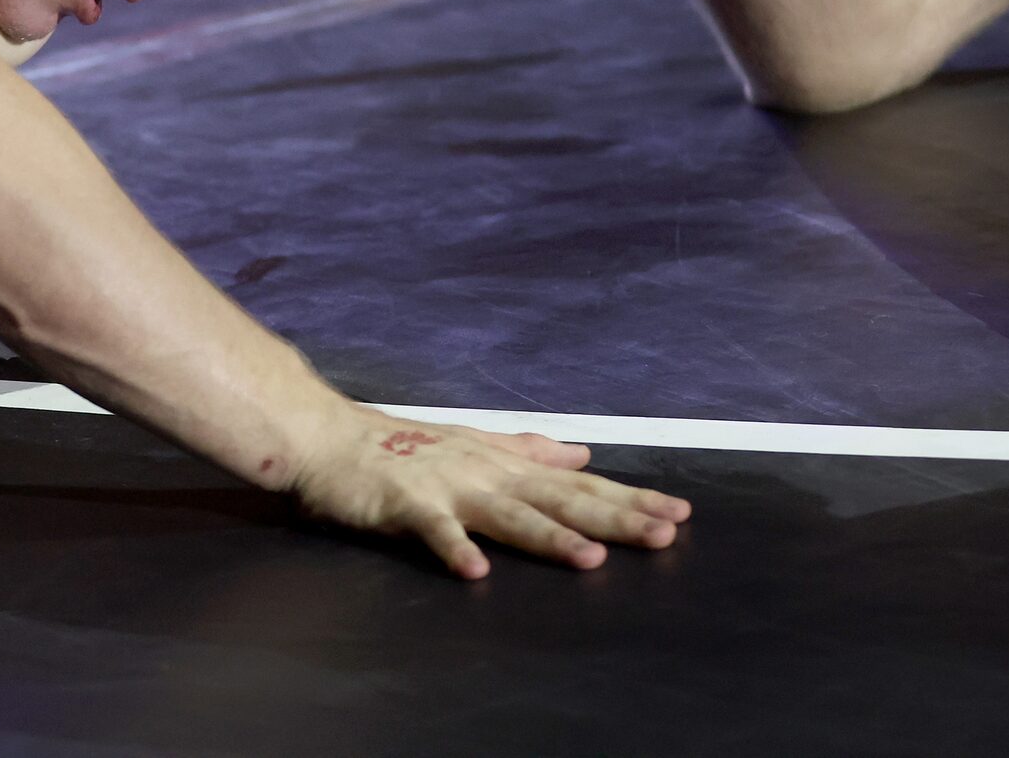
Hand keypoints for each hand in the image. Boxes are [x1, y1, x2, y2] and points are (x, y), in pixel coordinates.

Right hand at [286, 405, 690, 579]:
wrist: (329, 437)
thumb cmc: (399, 446)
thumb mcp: (473, 442)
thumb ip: (529, 450)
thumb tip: (583, 454)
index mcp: (503, 463)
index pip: (578, 484)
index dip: (629, 498)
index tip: (679, 512)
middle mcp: (486, 473)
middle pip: (559, 498)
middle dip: (614, 517)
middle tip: (664, 533)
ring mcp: (448, 487)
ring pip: (508, 515)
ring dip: (549, 536)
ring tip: (590, 558)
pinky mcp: (406, 504)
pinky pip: (435, 531)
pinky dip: (454, 549)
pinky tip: (475, 571)